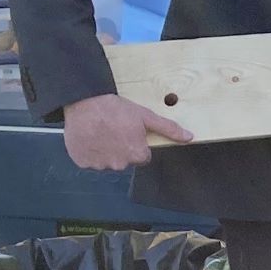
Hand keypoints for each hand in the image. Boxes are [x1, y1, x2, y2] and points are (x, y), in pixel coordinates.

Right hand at [62, 92, 190, 169]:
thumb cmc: (116, 109)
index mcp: (136, 155)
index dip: (138, 144)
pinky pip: (89, 160)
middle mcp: (118, 164)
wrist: (84, 104)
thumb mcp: (146, 116)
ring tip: (101, 132)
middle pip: (125, 160)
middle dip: (122, 148)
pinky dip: (90, 151)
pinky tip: (89, 137)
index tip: (130, 133)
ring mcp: (98, 165)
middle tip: (115, 130)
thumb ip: (168, 129)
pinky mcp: (81, 162)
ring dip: (105, 151)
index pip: (143, 157)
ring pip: (107, 161)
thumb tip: (189, 137)